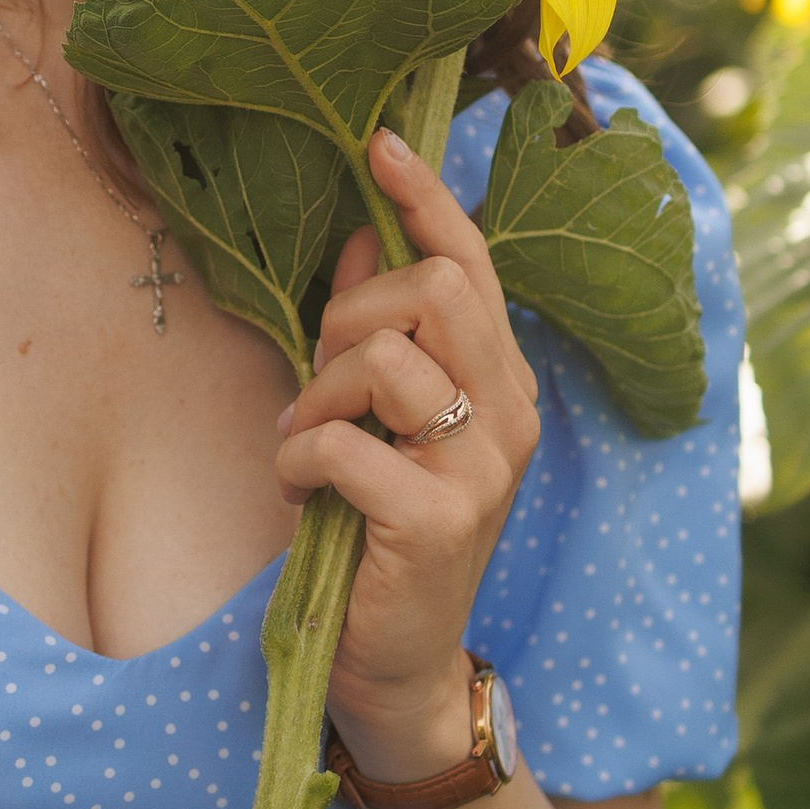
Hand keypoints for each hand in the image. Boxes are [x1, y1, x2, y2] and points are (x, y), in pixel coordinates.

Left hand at [274, 125, 541, 774]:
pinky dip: (300, 457)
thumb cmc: (380, 534)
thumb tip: (351, 240)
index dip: (425, 198)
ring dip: (319, 393)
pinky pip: (345, 443)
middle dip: (349, 318)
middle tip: (319, 378)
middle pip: (431, 290)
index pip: (472, 265)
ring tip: (304, 444)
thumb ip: (376, 339)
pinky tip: (298, 489)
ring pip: (387, 358)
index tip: (378, 145)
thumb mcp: (382, 424)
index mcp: (502, 381)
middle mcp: (511, 414)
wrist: (398, 664)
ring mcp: (483, 469)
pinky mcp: (439, 520)